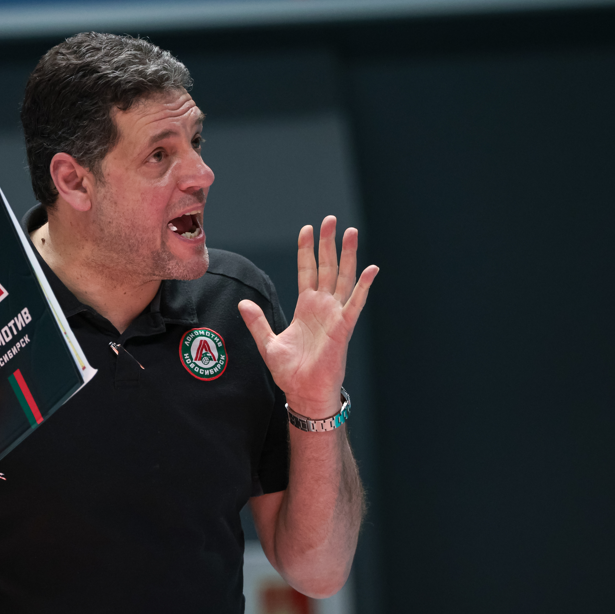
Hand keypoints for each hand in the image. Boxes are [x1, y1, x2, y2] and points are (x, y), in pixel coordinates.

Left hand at [238, 216, 377, 418]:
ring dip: (348, 256)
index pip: (307, 271)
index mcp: (306, 307)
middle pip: (327, 267)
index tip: (308, 228)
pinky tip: (371, 269)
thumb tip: (243, 303)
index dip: (307, 250)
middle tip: (331, 220)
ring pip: (344, 278)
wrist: (304, 393)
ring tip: (351, 232)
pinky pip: (356, 303)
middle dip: (328, 243)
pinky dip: (364, 286)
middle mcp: (322, 306)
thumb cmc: (290, 372)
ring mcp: (335, 315)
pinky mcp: (343, 327)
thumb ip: (257, 322)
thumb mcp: (267, 343)